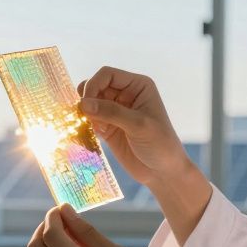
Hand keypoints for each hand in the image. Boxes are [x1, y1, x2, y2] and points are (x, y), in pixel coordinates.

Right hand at [77, 67, 192, 188]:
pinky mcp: (108, 127)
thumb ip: (111, 112)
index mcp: (138, 86)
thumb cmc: (159, 144)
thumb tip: (82, 103)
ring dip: (86, 112)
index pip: (107, 75)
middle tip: (88, 117)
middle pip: (95, 86)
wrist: (163, 172)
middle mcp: (125, 94)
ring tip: (96, 127)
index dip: (94, 85)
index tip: (86, 103)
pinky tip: (96, 134)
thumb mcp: (138, 125)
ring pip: (90, 102)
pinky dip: (86, 124)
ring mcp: (115, 111)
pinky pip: (89, 118)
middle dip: (88, 100)